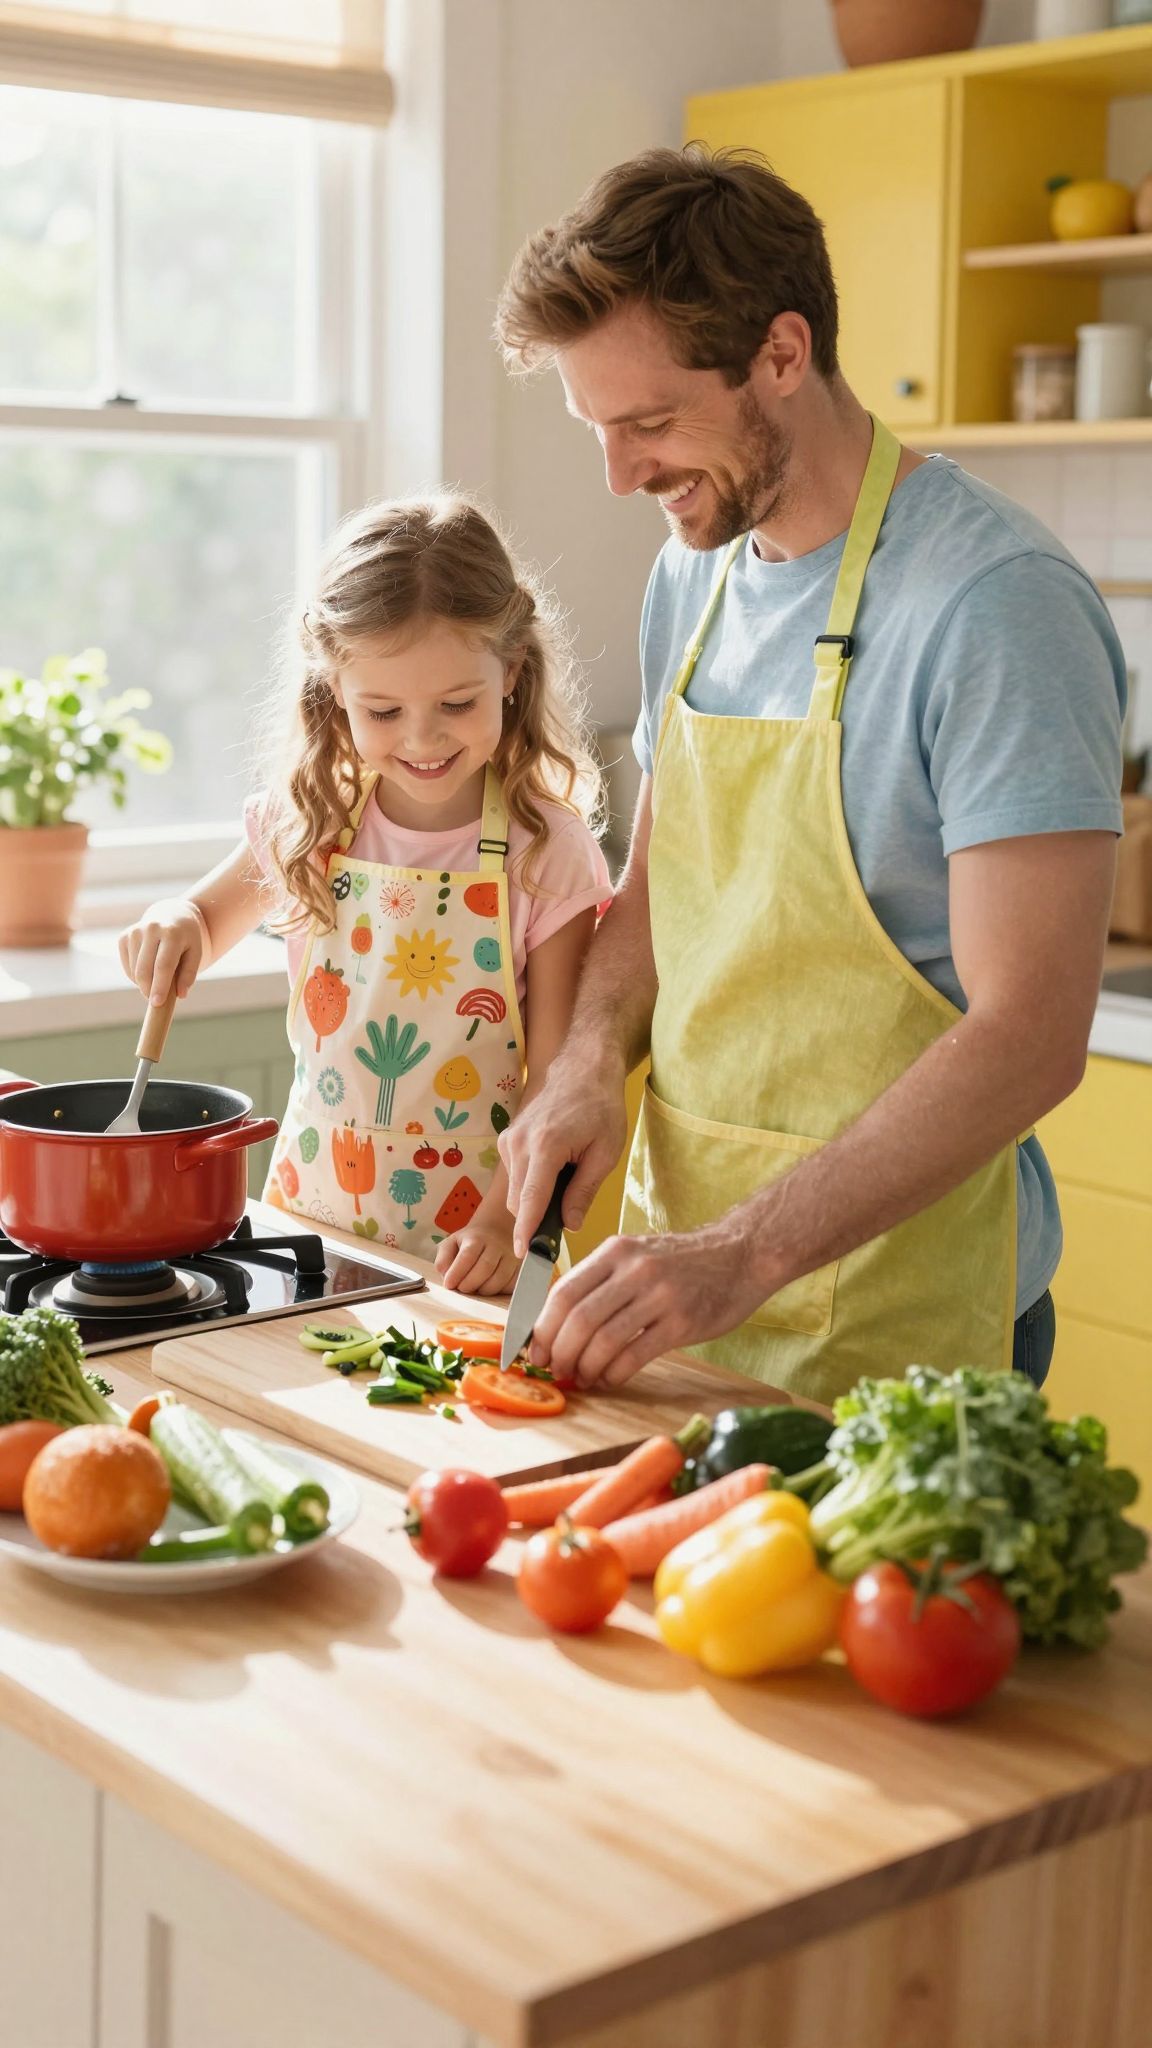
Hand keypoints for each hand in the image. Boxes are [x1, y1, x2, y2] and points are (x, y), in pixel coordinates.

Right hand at [119, 898, 204, 1004]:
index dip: (160, 986)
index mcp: (172, 933)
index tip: (157, 1003)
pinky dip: (136, 976)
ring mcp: (135, 932)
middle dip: (148, 990)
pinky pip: (127, 967)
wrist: (172, 916)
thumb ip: (189, 974)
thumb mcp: (196, 954)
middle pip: (144, 970)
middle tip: (156, 1001)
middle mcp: (151, 929)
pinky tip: (148, 969)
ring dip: (144, 983)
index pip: (163, 965)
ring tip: (158, 979)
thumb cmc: (186, 940)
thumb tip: (180, 995)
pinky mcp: (124, 937)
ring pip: (134, 970)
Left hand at [435, 1216, 519, 1295]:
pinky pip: (511, 1284)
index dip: (457, 1273)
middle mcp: (496, 1245)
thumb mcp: (451, 1244)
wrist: (495, 1231)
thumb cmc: (470, 1242)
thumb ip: (443, 1259)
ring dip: (484, 1290)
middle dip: (470, 1283)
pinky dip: (499, 1291)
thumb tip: (446, 1276)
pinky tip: (489, 1287)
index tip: (449, 1285)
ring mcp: (510, 1256)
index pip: (467, 1256)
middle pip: (485, 1267)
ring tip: (475, 1288)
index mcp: (476, 1238)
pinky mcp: (519, 1267)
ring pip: (500, 1278)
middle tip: (461, 1288)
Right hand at [500, 1055, 627, 1256]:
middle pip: (519, 1202)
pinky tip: (555, 1168)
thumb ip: (584, 1191)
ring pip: (515, 1190)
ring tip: (568, 1180)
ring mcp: (509, 1139)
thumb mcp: (605, 1152)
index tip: (524, 1256)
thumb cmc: (601, 1106)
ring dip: (535, 1199)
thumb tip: (570, 1224)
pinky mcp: (508, 1138)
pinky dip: (531, 1182)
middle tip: (567, 1219)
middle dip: (536, 1218)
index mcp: (545, 1147)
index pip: (530, 1201)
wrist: (583, 1068)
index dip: (527, 1233)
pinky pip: (515, 1174)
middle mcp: (519, 1144)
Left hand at [527, 1224, 770, 1388]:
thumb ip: (600, 1282)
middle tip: (557, 1371)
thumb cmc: (682, 1263)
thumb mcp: (636, 1256)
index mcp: (615, 1251)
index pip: (562, 1293)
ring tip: (583, 1378)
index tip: (535, 1352)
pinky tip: (611, 1378)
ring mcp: (660, 1295)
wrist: (742, 1255)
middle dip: (560, 1353)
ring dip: (585, 1367)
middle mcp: (634, 1270)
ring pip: (604, 1341)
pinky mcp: (683, 1322)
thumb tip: (555, 1325)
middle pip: (578, 1319)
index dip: (542, 1329)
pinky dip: (614, 1374)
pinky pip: (634, 1355)